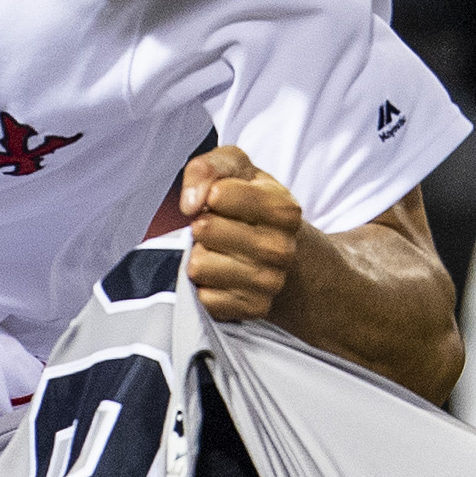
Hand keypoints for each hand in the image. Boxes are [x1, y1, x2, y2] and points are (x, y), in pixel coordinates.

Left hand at [177, 147, 302, 323]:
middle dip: (202, 226)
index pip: (217, 194)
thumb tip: (191, 203)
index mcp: (284, 209)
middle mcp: (281, 248)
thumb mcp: (236, 169)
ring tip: (219, 252)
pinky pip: (203, 297)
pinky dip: (205, 286)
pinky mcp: (253, 309)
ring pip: (198, 265)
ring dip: (200, 256)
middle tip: (217, 229)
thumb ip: (208, 168)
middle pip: (204, 229)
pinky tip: (222, 277)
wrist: (281, 253)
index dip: (209, 194)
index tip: (218, 200)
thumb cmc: (251, 205)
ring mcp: (269, 282)